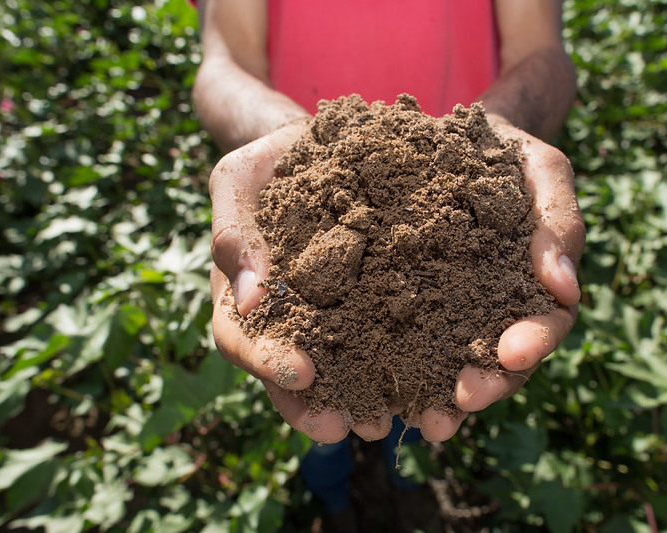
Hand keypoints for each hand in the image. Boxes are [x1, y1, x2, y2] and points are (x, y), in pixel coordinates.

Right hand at [209, 121, 392, 443]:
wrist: (321, 143)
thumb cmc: (269, 161)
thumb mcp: (238, 180)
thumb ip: (234, 233)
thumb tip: (249, 302)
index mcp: (244, 297)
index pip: (242, 341)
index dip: (266, 362)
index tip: (302, 373)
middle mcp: (286, 317)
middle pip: (290, 376)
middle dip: (319, 406)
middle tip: (353, 426)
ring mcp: (329, 314)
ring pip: (339, 370)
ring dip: (364, 400)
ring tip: (395, 420)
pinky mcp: (374, 302)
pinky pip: (386, 338)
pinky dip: (405, 364)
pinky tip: (431, 381)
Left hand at [409, 119, 585, 441]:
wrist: (451, 138)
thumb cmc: (506, 153)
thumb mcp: (543, 171)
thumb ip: (559, 223)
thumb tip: (564, 288)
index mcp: (536, 284)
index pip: (546, 322)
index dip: (534, 342)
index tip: (512, 353)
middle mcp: (499, 308)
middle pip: (503, 361)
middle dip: (488, 384)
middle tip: (462, 402)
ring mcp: (455, 310)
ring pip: (455, 364)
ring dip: (443, 397)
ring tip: (423, 420)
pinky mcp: (411, 304)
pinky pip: (407, 342)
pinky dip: (398, 370)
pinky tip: (380, 391)